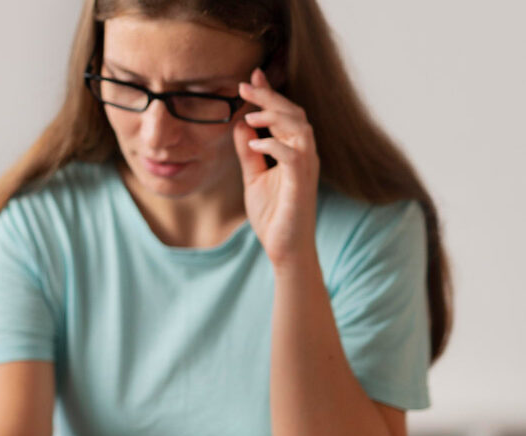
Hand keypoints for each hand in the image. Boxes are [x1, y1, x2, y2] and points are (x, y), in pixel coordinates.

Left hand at [233, 68, 320, 268]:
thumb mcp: (253, 177)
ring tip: (250, 115)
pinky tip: (255, 142)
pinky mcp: (301, 184)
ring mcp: (306, 169)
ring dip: (274, 117)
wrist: (284, 248)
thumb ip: (249, 152)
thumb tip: (239, 125)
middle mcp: (304, 154)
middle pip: (295, 114)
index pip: (285, 114)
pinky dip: (274, 145)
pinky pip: (293, 156)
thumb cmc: (273, 213)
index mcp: (294, 150)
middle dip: (270, 96)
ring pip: (300, 128)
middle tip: (245, 84)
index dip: (270, 94)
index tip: (251, 76)